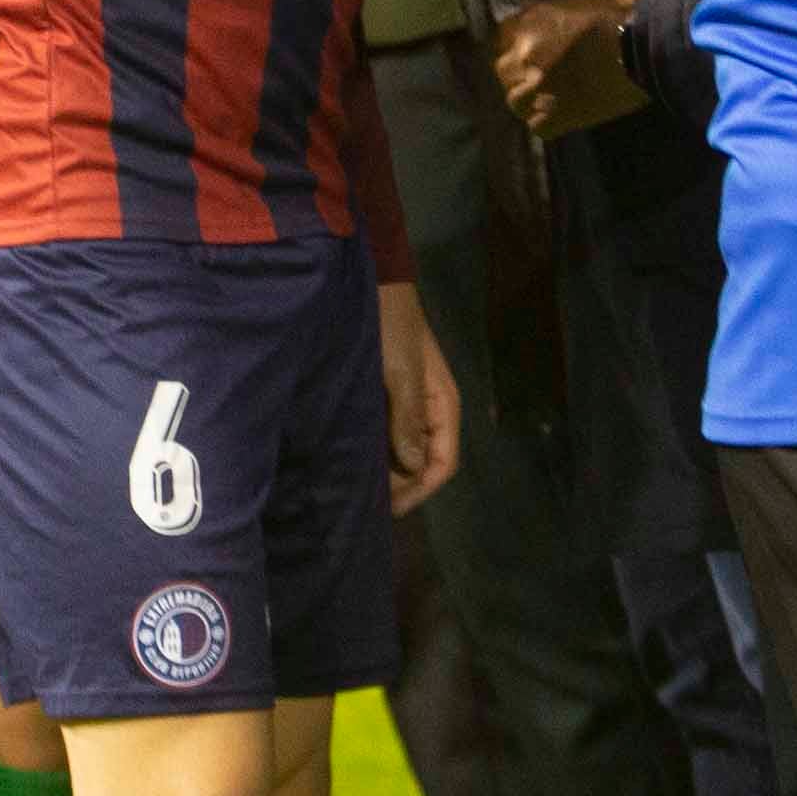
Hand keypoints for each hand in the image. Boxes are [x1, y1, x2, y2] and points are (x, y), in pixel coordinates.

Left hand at [377, 277, 461, 511]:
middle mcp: (429, 411)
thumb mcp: (400, 373)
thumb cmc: (391, 328)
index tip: (389, 508)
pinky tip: (353, 459)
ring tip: (357, 486)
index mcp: (443, 406)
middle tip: (366, 501)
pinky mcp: (388, 396)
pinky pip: (387, 433)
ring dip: (386, 470)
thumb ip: (408, 419)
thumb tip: (415, 468)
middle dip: (400, 485)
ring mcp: (408, 404)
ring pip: (404, 451)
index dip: (420, 489)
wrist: (372, 287)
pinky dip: (375, 450)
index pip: (443, 463)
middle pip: (423, 463)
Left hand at [491, 0, 645, 137]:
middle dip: (520, 74)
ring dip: (532, 100)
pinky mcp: (551, 118)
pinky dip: (550, 122)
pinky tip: (567, 114)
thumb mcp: (575, 1)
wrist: (643, 47)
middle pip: (504, 70)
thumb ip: (546, 13)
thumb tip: (533, 18)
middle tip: (544, 78)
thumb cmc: (619, 17)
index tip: (530, 55)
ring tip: (555, 99)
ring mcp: (534, 89)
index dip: (517, 48)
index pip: (502, 40)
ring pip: (517, 101)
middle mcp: (522, 55)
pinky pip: (538, 126)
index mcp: (527, 23)